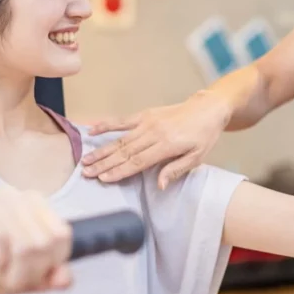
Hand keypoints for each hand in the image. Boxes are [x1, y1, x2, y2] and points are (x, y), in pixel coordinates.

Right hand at [0, 188, 72, 293]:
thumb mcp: (20, 279)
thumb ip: (47, 279)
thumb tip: (66, 279)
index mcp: (36, 204)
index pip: (62, 237)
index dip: (50, 265)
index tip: (29, 274)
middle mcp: (18, 195)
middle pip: (44, 244)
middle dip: (29, 274)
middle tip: (8, 278)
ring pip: (26, 245)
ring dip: (12, 275)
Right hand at [82, 91, 230, 188]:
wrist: (207, 108)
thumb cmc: (203, 135)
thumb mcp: (197, 157)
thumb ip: (176, 170)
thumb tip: (160, 185)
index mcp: (167, 145)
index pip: (138, 161)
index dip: (119, 171)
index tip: (103, 179)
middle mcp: (154, 132)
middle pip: (125, 151)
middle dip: (104, 164)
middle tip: (86, 173)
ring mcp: (148, 122)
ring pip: (120, 139)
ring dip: (102, 150)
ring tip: (86, 159)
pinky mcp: (145, 114)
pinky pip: (122, 120)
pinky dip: (106, 124)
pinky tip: (92, 129)